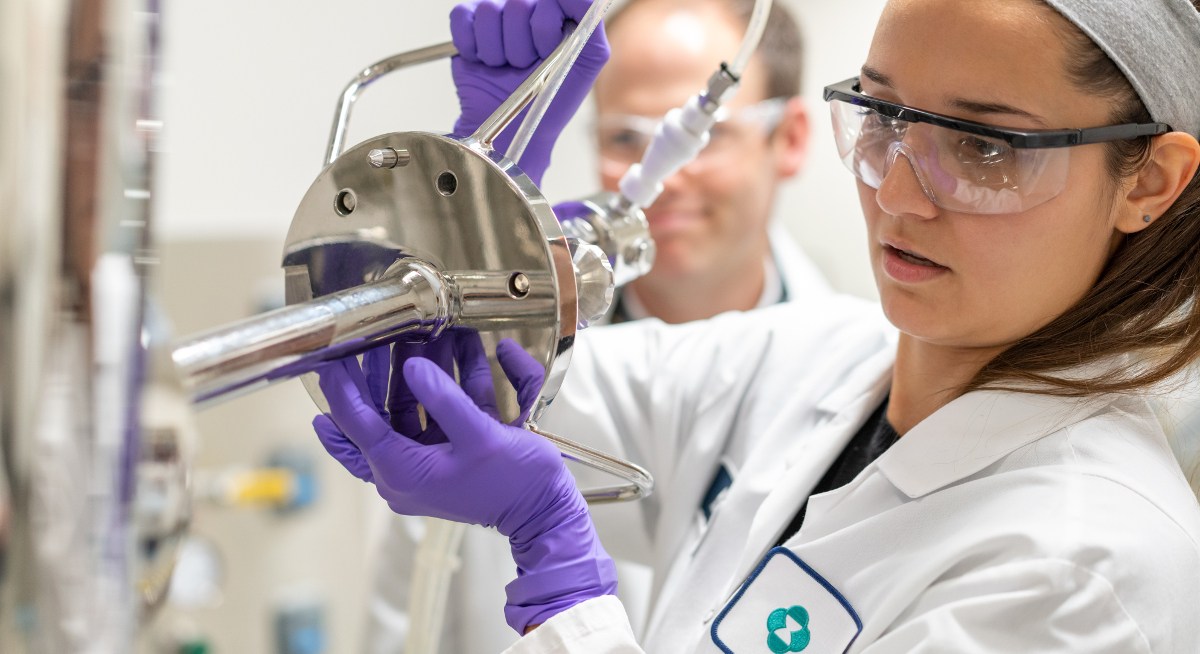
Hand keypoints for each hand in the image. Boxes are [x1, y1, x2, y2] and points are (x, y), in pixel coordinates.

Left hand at [313, 333, 615, 631]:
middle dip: (384, 370)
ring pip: (414, 405)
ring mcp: (432, 456)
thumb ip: (444, 399)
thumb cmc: (516, 484)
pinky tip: (474, 349)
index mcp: (403, 472)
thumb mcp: (480, 437)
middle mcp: (409, 467)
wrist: (548, 513)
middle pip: (381, 411)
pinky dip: (458, 380)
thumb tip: (411, 366)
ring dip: (427, 367)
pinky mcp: (456, 447)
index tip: (329, 356)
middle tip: (378, 336)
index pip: (356, 424)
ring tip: (430, 331)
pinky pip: (446, 408)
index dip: (341, 388)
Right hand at [450, 0, 609, 185]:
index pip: (549, 1)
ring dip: (496, 51)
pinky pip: (462, 17)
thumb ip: (590, 20)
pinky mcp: (467, 26)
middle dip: (521, 48)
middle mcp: (525, 9)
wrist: (512, 131)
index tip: (546, 53)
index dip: (545, 30)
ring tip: (504, 68)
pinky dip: (470, 44)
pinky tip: (483, 61)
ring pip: (489, 11)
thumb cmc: (552, 99)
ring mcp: (496, 16)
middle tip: (524, 67)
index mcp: (555, 12)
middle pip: (517, 5)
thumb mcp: (588, 62)